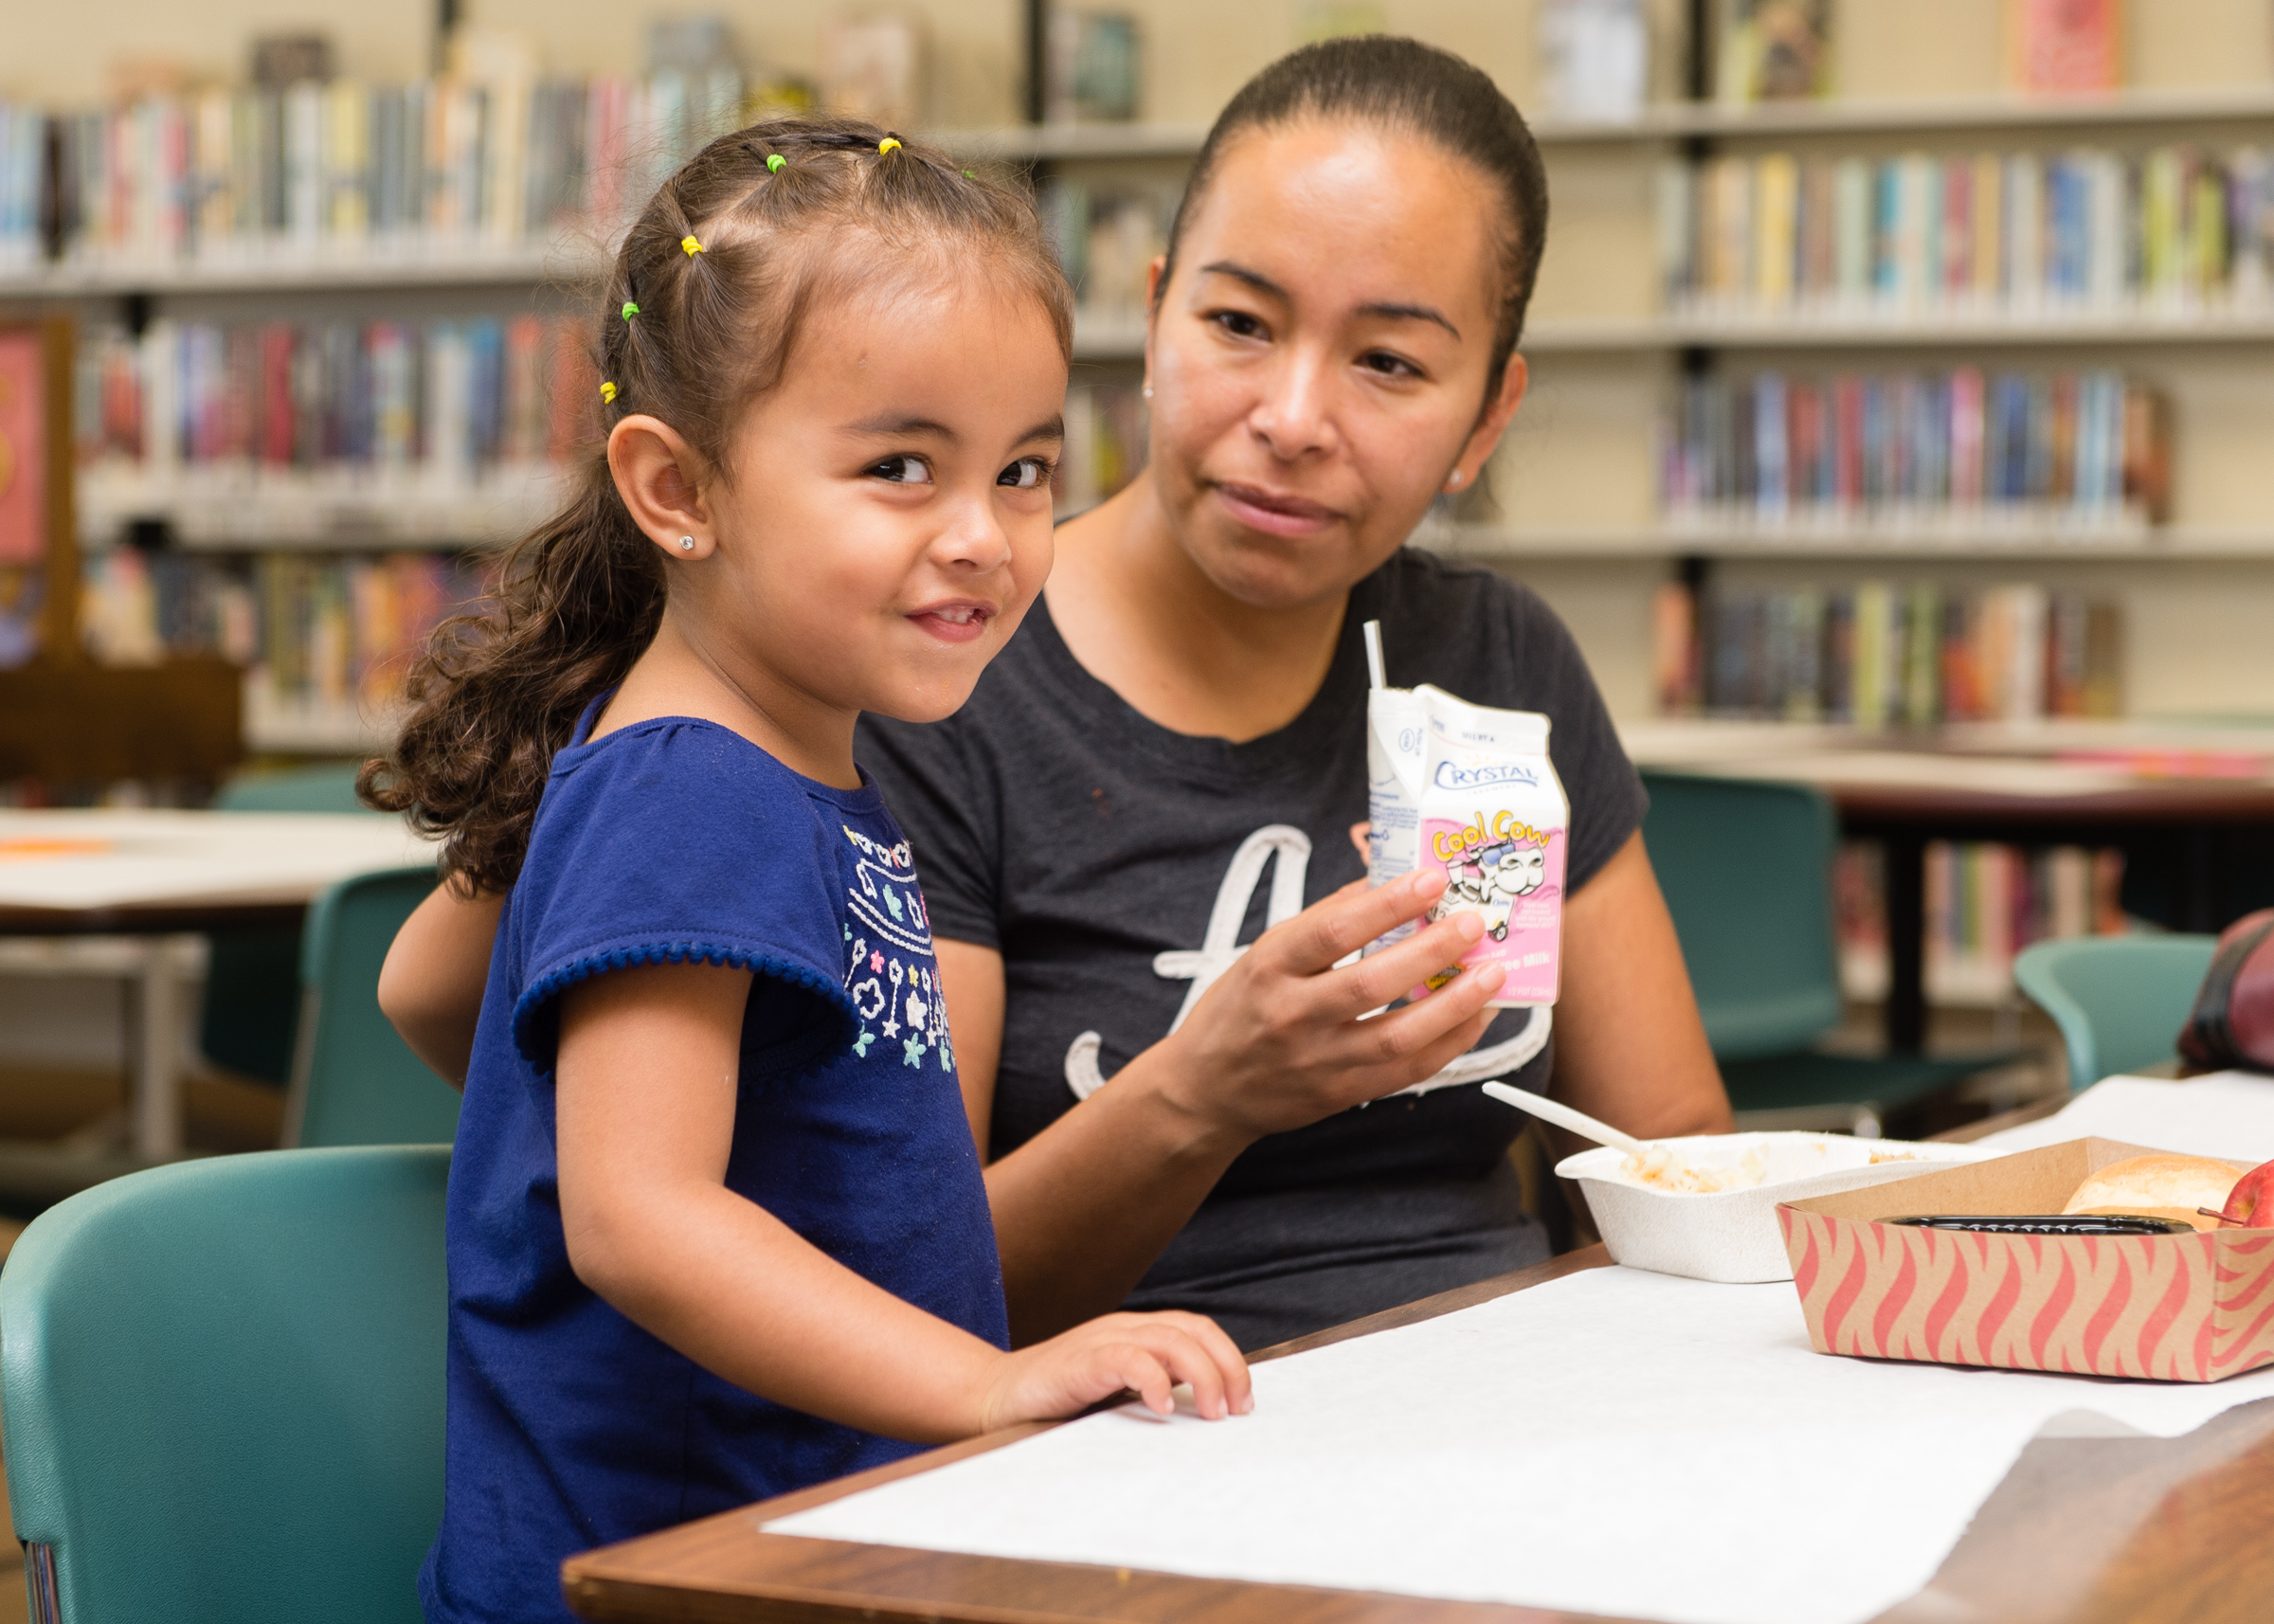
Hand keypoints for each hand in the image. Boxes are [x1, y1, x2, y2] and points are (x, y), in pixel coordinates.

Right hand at [976, 1311, 1252, 1431]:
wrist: (993, 1398)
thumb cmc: (1056, 1401)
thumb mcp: (1113, 1391)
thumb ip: (1150, 1389)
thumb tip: (1203, 1412)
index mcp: (1134, 1332)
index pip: (1196, 1328)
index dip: (1228, 1359)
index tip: (1244, 1402)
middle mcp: (1122, 1328)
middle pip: (1192, 1329)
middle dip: (1226, 1366)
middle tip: (1239, 1409)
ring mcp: (1101, 1340)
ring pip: (1169, 1340)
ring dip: (1201, 1376)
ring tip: (1212, 1413)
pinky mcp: (1080, 1361)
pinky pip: (1128, 1358)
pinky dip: (1153, 1381)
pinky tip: (1163, 1409)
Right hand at [1155, 867, 1505, 1143]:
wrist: (1206, 1089)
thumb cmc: (1240, 1009)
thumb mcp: (1263, 955)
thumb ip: (1321, 924)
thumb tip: (1384, 882)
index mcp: (1270, 967)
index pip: (1333, 931)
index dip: (1387, 904)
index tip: (1432, 879)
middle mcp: (1291, 1014)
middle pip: (1370, 982)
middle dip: (1431, 950)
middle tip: (1474, 923)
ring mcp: (1317, 1060)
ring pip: (1397, 1035)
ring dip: (1454, 1004)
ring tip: (1493, 974)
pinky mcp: (1341, 1093)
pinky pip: (1407, 1072)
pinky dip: (1449, 1043)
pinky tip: (1476, 1017)